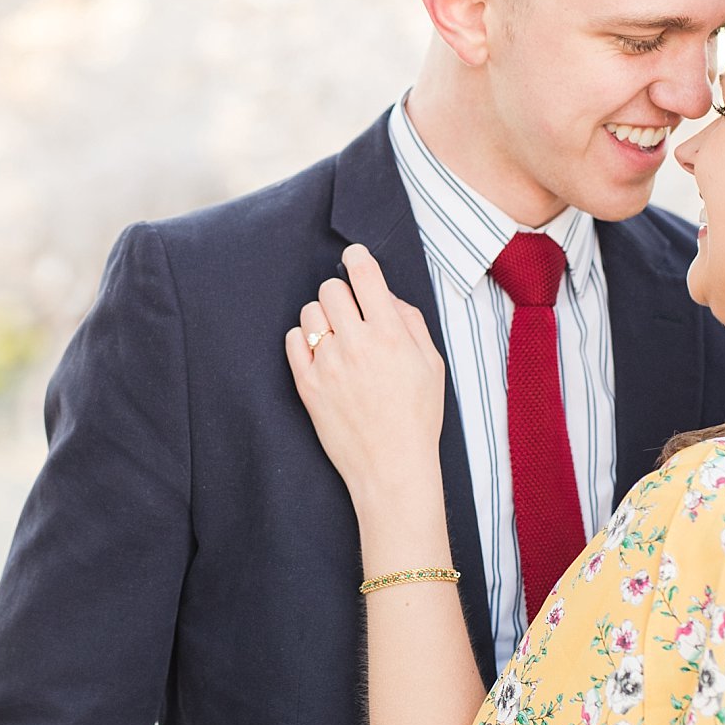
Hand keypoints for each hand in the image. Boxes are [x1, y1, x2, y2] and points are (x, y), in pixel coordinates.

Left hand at [285, 243, 446, 510]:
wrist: (391, 467)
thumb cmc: (417, 417)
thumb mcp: (432, 364)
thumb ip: (411, 322)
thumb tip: (385, 295)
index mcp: (391, 336)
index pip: (365, 276)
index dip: (358, 258)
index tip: (355, 257)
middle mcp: (356, 345)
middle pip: (331, 289)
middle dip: (342, 293)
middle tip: (353, 312)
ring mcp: (327, 365)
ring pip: (310, 312)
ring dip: (323, 317)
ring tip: (338, 337)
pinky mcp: (307, 384)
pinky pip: (293, 340)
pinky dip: (305, 340)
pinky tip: (321, 353)